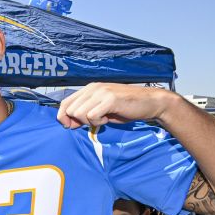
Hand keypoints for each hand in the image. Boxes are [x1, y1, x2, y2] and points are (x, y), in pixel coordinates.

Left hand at [57, 83, 177, 129]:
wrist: (149, 103)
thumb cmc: (125, 108)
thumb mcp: (101, 110)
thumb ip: (84, 114)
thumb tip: (68, 124)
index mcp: (88, 89)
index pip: (64, 103)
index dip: (64, 117)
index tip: (73, 126)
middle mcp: (92, 88)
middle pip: (70, 110)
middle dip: (79, 121)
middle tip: (95, 120)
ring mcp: (101, 92)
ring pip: (79, 114)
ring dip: (90, 121)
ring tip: (104, 117)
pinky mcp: (110, 99)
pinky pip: (92, 116)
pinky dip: (98, 122)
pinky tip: (108, 117)